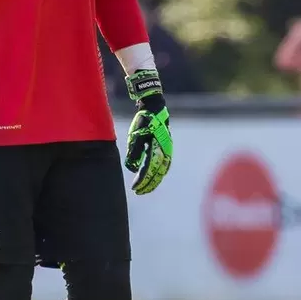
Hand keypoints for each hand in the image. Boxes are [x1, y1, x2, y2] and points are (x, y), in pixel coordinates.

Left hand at [124, 69, 172, 194]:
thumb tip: (132, 168)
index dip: (142, 181)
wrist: (155, 107)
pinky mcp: (166, 146)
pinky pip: (165, 164)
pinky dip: (160, 172)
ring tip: (146, 188)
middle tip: (139, 192)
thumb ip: (134, 152)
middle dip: (149, 184)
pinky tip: (155, 176)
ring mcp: (167, 149)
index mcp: (157, 149)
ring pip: (162, 170)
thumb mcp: (136, 135)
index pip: (149, 170)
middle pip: (157, 173)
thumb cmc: (144, 121)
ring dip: (155, 180)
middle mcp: (165, 151)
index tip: (135, 189)